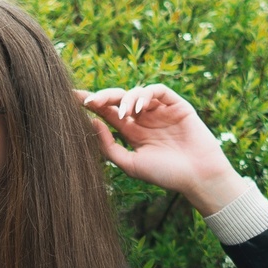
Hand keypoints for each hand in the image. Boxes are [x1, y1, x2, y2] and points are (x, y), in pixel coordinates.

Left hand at [77, 84, 248, 214]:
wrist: (197, 177)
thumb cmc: (165, 174)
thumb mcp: (130, 164)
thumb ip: (109, 146)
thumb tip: (91, 123)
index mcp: (130, 132)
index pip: (106, 113)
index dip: (91, 105)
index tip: (71, 100)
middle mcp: (143, 119)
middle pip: (117, 100)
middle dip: (102, 97)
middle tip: (90, 101)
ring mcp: (160, 110)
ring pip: (136, 92)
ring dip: (125, 99)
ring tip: (123, 113)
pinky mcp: (176, 105)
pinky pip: (158, 91)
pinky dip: (146, 94)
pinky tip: (139, 107)